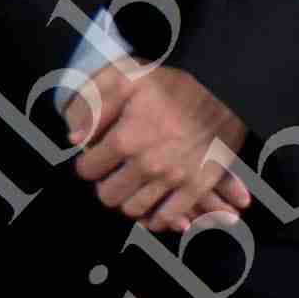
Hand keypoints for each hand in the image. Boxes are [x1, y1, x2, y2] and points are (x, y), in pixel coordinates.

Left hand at [66, 57, 251, 230]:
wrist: (225, 90)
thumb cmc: (172, 83)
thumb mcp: (126, 79)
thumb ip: (94, 106)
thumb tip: (74, 139)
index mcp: (127, 139)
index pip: (88, 170)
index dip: (88, 163)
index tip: (96, 158)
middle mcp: (148, 165)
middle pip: (108, 196)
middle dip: (106, 184)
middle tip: (113, 174)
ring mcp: (174, 179)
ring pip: (134, 210)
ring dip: (128, 200)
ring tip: (131, 187)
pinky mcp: (197, 186)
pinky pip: (168, 217)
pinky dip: (156, 217)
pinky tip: (152, 206)